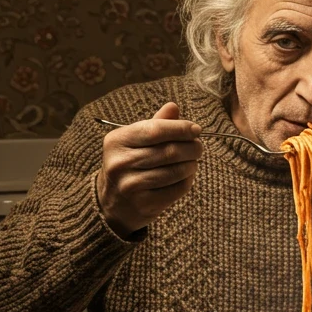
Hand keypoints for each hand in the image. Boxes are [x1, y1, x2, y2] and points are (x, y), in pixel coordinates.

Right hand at [95, 102, 201, 237]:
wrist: (113, 204)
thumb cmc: (128, 165)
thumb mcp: (134, 141)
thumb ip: (155, 124)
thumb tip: (173, 107)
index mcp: (117, 141)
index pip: (156, 130)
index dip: (181, 128)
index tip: (196, 129)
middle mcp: (120, 163)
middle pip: (169, 151)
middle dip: (191, 147)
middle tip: (198, 147)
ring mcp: (131, 186)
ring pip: (175, 171)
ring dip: (192, 164)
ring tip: (193, 161)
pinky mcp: (144, 204)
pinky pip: (177, 189)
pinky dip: (188, 180)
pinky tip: (187, 175)